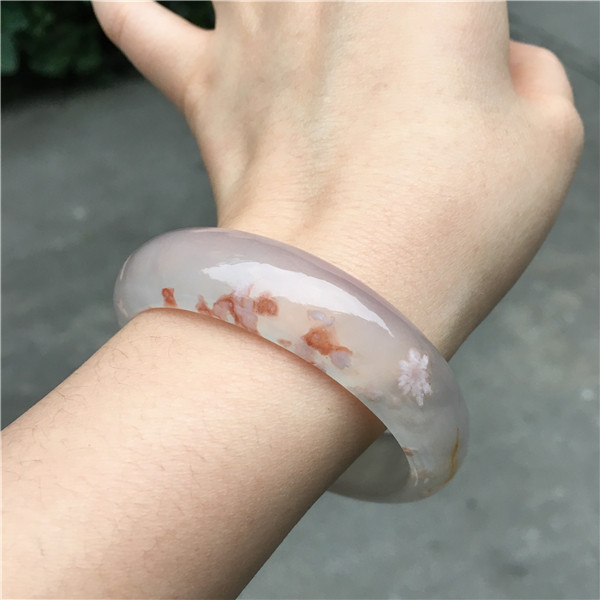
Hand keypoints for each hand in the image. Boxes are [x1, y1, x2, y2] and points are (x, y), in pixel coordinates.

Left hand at [93, 1, 581, 357]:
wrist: (350, 293)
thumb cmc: (458, 221)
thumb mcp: (549, 137)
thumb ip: (528, 75)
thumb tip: (494, 65)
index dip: (448, 23)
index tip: (452, 49)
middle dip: (353, 17)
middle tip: (367, 54)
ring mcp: (258, 30)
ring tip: (283, 20)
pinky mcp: (211, 93)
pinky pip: (146, 30)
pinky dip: (129, 10)